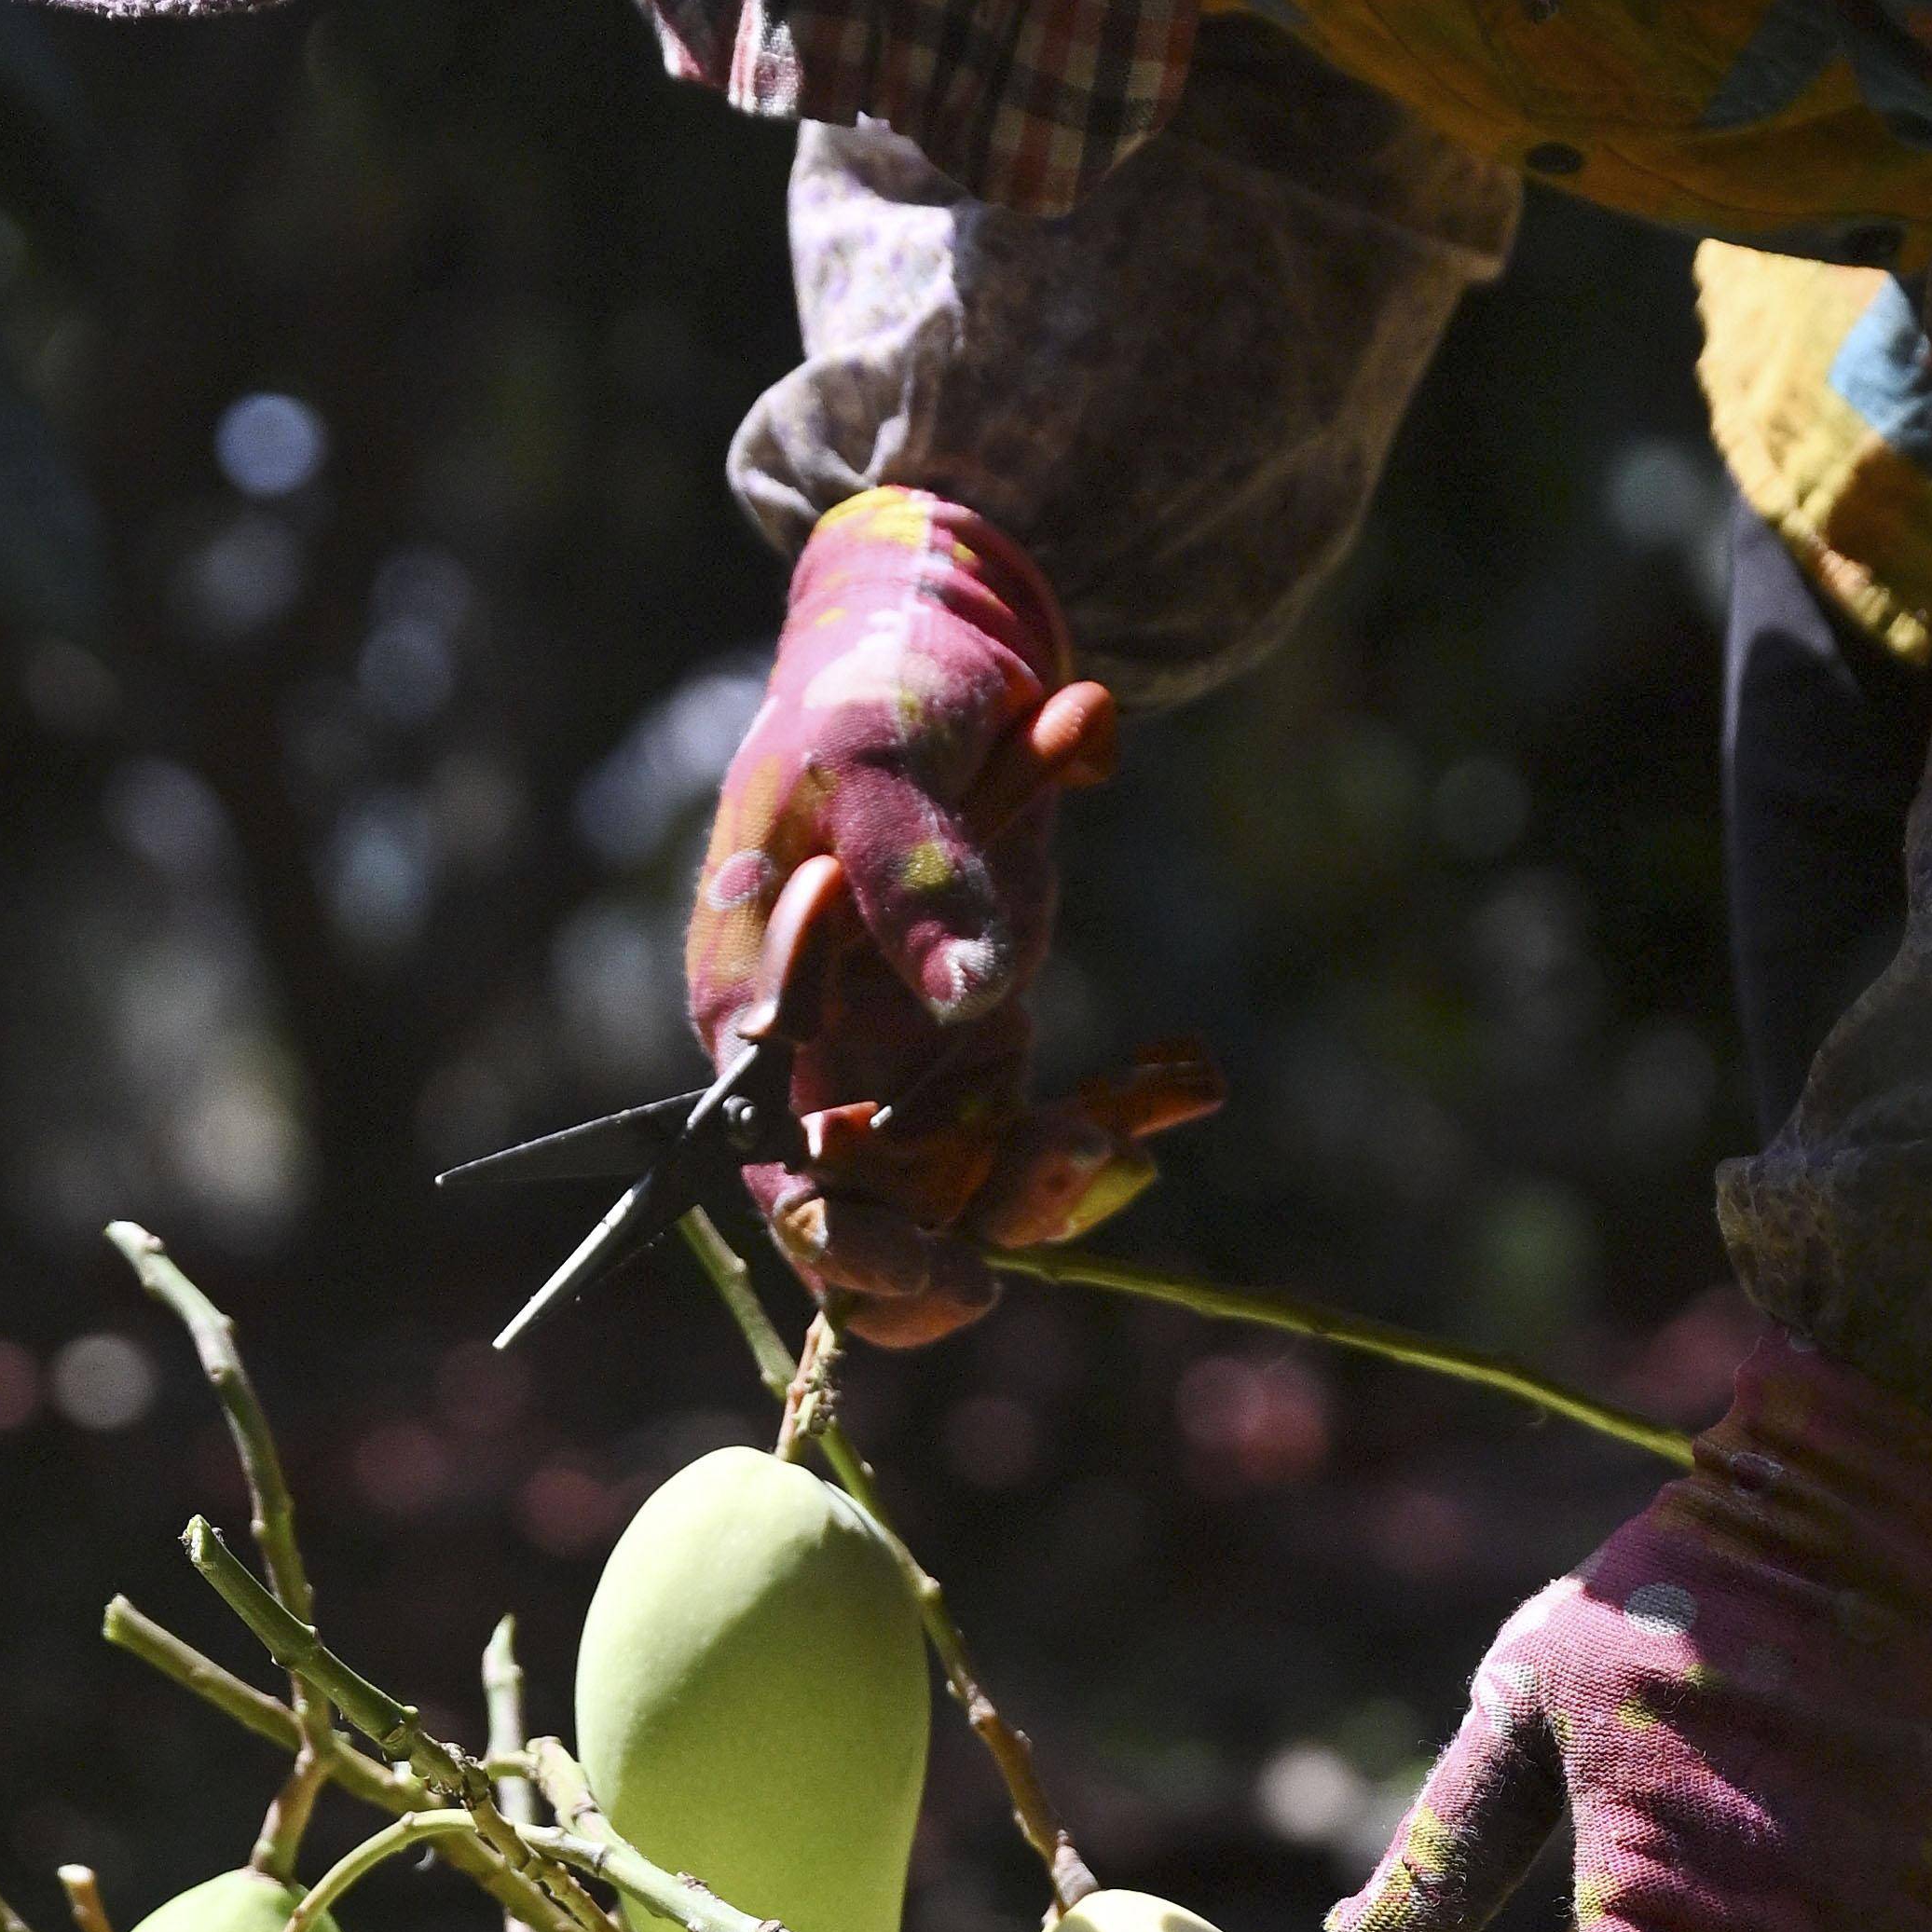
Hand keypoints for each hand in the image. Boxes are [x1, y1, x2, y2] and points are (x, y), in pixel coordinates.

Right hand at [694, 491, 1135, 1335]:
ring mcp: (899, 1065)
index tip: (923, 1239)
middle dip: (923, 1261)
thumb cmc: (883, 694)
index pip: (768, 1151)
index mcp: (752, 1000)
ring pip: (954, 1205)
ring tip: (1105, 1135)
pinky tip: (1178, 1087)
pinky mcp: (979, 1058)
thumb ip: (913, 872)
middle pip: (852, 1224)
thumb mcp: (886, 759)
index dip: (837, 1216)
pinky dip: (1100, 1134)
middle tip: (989, 1279)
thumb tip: (964, 996)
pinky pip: (1031, 1148)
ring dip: (1031, 1199)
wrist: (948, 652)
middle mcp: (815, 1059)